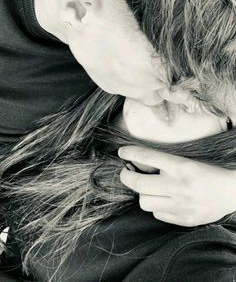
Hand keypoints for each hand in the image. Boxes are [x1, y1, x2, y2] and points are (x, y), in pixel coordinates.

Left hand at [118, 145, 235, 226]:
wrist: (231, 192)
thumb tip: (138, 163)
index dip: (131, 153)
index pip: (148, 157)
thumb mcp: (186, 162)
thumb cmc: (207, 173)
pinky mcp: (184, 219)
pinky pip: (157, 214)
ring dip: (143, 194)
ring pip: (144, 202)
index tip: (122, 152)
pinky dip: (157, 207)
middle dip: (126, 177)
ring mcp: (181, 205)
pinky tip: (164, 201)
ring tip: (149, 190)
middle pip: (139, 183)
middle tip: (126, 173)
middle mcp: (179, 185)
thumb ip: (165, 163)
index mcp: (181, 166)